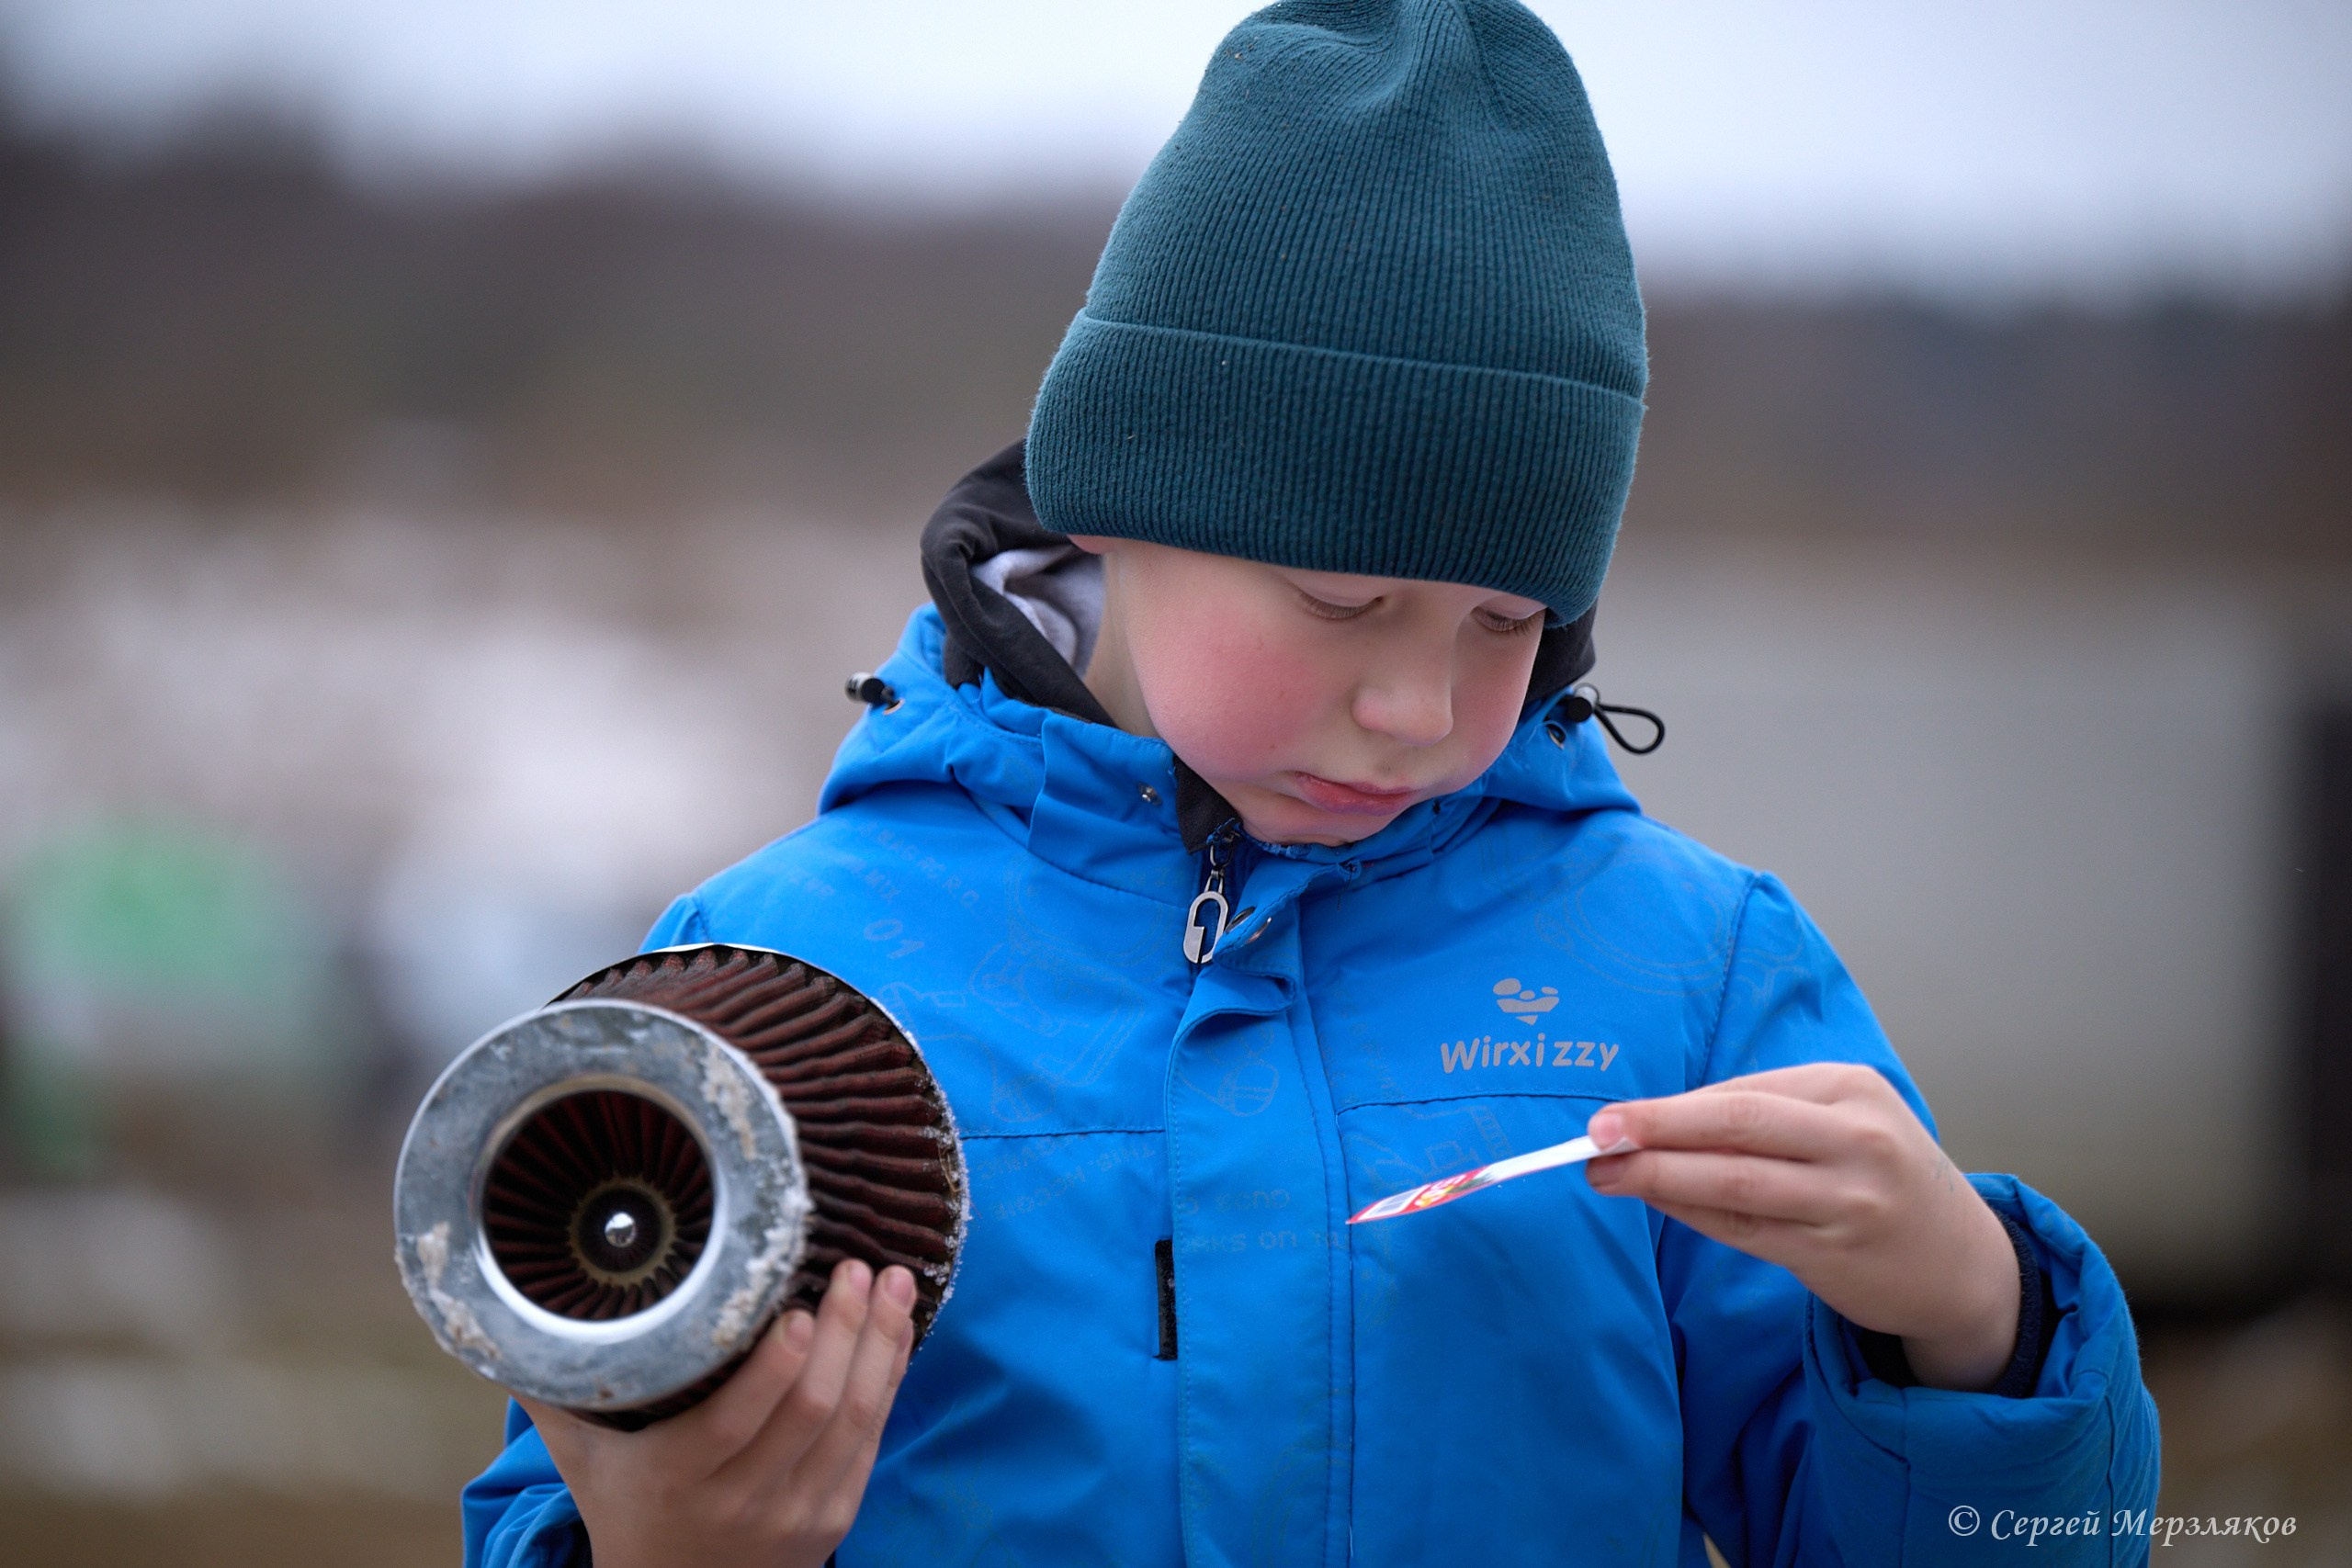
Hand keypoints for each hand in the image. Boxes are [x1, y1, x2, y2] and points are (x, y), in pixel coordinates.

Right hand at [519, 1259, 917, 1567]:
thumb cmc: (625, 1508)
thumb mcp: (582, 1460)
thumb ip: (554, 1390)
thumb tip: (507, 1316)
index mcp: (675, 1480)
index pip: (735, 1420)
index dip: (774, 1365)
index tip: (796, 1307)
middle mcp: (742, 1502)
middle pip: (809, 1410)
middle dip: (843, 1332)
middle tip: (856, 1266)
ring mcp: (797, 1514)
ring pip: (853, 1420)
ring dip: (880, 1344)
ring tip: (893, 1280)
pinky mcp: (835, 1518)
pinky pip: (872, 1440)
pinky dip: (889, 1378)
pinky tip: (896, 1329)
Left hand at [1584, 1064, 2021, 1390]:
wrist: (1964, 1264)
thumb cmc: (1885, 1177)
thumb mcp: (1848, 1123)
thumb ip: (1769, 1115)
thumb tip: (1662, 1119)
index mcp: (1854, 1089)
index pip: (1745, 1093)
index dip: (1674, 1107)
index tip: (1616, 1115)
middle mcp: (1857, 1140)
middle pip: (1737, 1125)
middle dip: (1658, 1126)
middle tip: (1596, 1132)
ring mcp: (1847, 1199)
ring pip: (1733, 1181)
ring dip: (1658, 1177)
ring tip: (1603, 1173)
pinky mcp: (1832, 1252)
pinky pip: (1745, 1228)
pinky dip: (1691, 1213)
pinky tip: (1653, 1203)